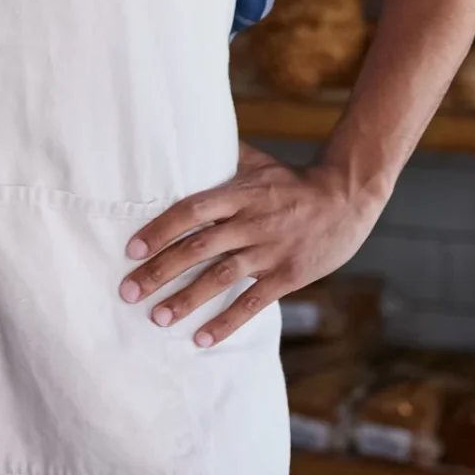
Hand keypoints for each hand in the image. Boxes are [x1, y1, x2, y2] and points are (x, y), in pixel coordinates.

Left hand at [118, 146, 382, 347]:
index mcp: (239, 194)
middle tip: (128, 291)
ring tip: (157, 318)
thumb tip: (182, 135)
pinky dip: (227, 323)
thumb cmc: (292, 181)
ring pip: (221, 278)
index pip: (192, 210)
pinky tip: (201, 339)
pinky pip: (253, 304)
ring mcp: (269, 251)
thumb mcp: (257, 162)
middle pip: (199, 248)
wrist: (346, 199)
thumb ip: (220, 156)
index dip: (161, 229)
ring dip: (186, 300)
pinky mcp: (287, 276)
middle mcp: (251, 223)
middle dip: (160, 271)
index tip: (132, 248)